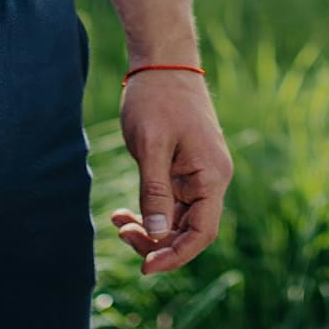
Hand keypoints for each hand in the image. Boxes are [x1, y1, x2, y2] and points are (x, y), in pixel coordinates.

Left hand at [108, 71, 233, 275]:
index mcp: (211, 176)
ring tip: (116, 221)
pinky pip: (170, 200)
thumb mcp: (150, 145)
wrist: (162, 60)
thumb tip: (157, 236)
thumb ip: (154, 191)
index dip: (175, 255)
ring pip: (177, 217)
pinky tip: (123, 211)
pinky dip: (149, 208)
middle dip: (156, 240)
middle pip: (188, 229)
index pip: (202, 233)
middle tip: (121, 233)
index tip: (145, 268)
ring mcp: (198, 173)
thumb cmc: (156, 98)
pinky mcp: (184, 166)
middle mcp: (211, 178)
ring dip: (149, 226)